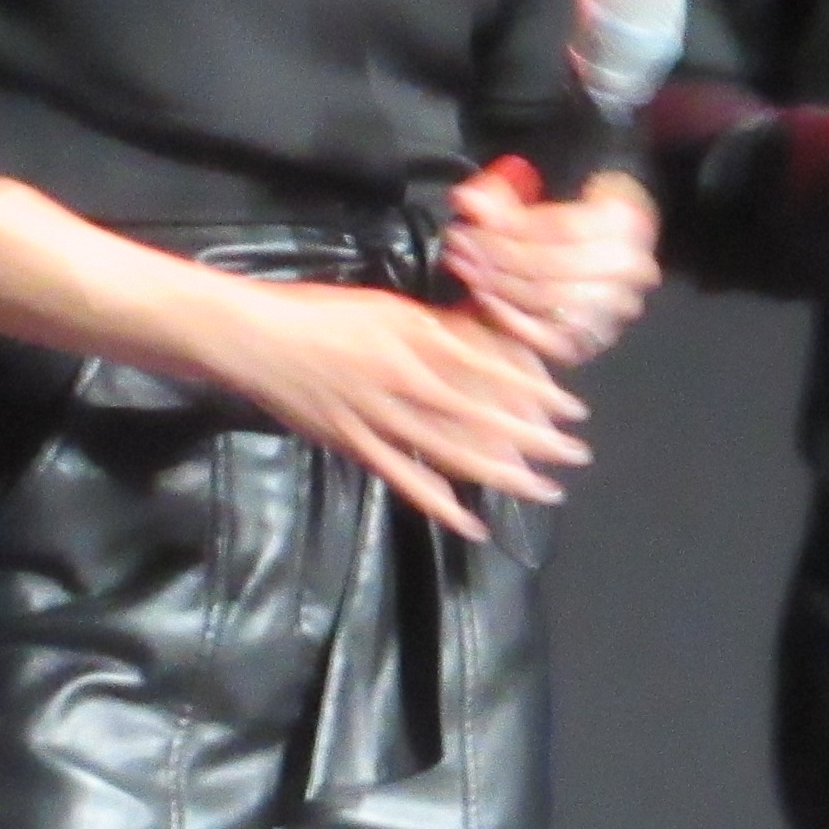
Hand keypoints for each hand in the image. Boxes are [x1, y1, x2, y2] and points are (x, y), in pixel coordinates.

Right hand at [203, 277, 589, 538]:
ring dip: (502, 474)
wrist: (253, 337)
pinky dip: (439, 503)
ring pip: (453, 453)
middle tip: (575, 456)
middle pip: (484, 417)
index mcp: (415, 338)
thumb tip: (479, 339)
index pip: (492, 370)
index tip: (572, 409)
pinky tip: (470, 522)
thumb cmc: (317, 312)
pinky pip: (405, 480)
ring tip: (541, 490)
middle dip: (534, 440)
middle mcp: (405, 381)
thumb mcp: (384, 306)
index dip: (536, 393)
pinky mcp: (355, 446)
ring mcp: (379, 418)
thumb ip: (432, 328)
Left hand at [442, 166, 661, 365]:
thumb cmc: (579, 215)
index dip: (509, 226)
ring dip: (495, 285)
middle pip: (549, 266)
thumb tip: (466, 200)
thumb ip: (508, 196)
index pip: (559, 228)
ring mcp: (614, 312)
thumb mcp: (550, 191)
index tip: (468, 219)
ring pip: (545, 300)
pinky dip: (509, 318)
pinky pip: (546, 337)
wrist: (615, 250)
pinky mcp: (592, 341)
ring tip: (463, 266)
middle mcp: (630, 272)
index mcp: (627, 222)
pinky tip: (483, 297)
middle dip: (495, 256)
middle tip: (458, 244)